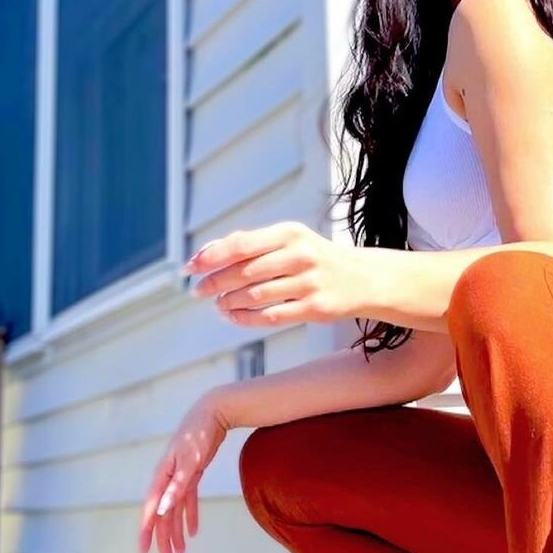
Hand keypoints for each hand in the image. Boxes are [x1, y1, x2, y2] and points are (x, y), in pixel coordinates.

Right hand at [138, 395, 228, 552]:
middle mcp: (167, 479)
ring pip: (175, 510)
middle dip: (165, 539)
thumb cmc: (199, 434)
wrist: (213, 412)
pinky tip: (194, 531)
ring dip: (177, 531)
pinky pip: (188, 500)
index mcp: (162, 476)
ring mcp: (179, 477)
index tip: (145, 552)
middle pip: (163, 515)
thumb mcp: (190, 461)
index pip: (151, 510)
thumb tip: (162, 509)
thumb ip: (177, 486)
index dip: (147, 531)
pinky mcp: (191, 473)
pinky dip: (190, 515)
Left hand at [186, 221, 366, 325]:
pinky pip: (271, 316)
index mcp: (289, 233)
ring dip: (228, 302)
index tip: (189, 268)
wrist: (363, 278)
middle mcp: (300, 255)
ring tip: (218, 304)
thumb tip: (205, 254)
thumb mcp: (289, 240)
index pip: (240, 245)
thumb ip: (251, 244)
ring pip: (254, 296)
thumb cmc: (315, 258)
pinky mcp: (315, 308)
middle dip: (214, 283)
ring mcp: (309, 283)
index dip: (210, 257)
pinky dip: (246, 319)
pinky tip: (233, 317)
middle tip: (198, 291)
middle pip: (243, 272)